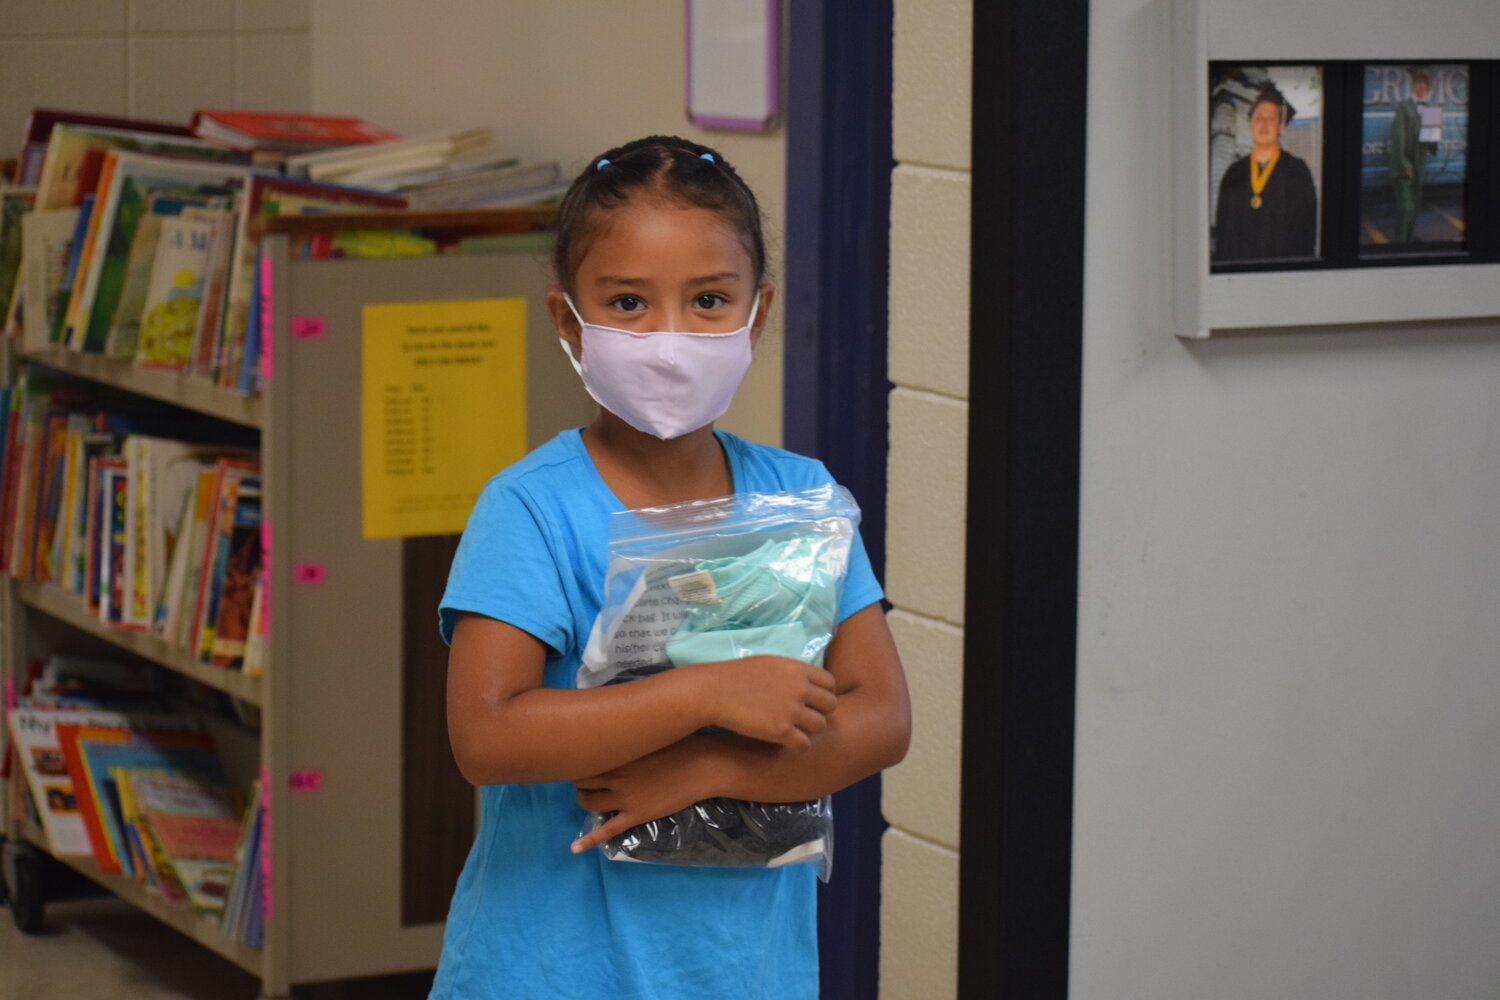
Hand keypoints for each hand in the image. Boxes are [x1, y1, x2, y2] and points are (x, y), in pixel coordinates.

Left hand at [571, 742, 708, 854]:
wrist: (702, 767)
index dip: (581, 760)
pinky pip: (606, 830)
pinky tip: (574, 849)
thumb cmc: (680, 745)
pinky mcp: (635, 815)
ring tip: (591, 798)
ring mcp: (624, 797)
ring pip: (588, 802)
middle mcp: (615, 774)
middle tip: (587, 779)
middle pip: (580, 780)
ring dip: (585, 800)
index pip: (585, 758)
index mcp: (618, 752)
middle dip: (580, 780)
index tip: (583, 760)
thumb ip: (628, 740)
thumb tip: (615, 736)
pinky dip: (588, 840)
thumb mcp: (648, 737)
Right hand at [694, 655, 836, 748]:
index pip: (830, 683)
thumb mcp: (771, 663)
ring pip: (820, 725)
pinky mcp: (781, 731)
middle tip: (805, 717)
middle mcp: (800, 688)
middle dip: (820, 711)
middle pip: (830, 705)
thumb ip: (793, 673)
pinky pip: (804, 743)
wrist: (714, 692)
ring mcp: (791, 710)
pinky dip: (798, 744)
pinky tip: (786, 740)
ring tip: (795, 729)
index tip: (813, 700)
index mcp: (798, 669)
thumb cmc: (738, 676)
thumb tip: (809, 684)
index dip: (824, 693)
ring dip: (810, 729)